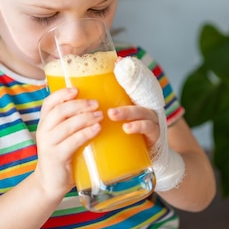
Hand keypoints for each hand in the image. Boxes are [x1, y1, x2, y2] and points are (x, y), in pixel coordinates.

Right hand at [33, 87, 102, 196]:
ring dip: (85, 117)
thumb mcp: (62, 135)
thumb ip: (71, 122)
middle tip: (96, 103)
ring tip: (100, 115)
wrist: (50, 182)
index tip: (77, 89)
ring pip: (67, 125)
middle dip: (79, 104)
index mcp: (44, 122)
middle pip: (60, 111)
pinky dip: (86, 133)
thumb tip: (96, 106)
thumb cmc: (62, 155)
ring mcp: (48, 144)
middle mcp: (43, 131)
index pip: (49, 102)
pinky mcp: (57, 157)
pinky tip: (97, 129)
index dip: (62, 94)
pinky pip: (73, 141)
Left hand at [113, 57, 184, 190]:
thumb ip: (100, 110)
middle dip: (123, 90)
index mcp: (136, 104)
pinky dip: (138, 128)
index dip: (128, 71)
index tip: (117, 61)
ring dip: (128, 112)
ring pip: (144, 113)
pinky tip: (127, 129)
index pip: (134, 84)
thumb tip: (74, 93)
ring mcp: (152, 123)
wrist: (142, 167)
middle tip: (104, 95)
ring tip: (112, 114)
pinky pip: (149, 131)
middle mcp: (146, 110)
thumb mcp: (112, 124)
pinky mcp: (154, 138)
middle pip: (139, 97)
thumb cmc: (123, 142)